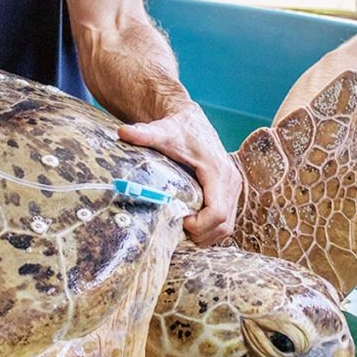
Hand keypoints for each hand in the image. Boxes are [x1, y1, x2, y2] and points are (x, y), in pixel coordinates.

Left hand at [118, 103, 242, 244]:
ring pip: (227, 226)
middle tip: (178, 229)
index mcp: (217, 171)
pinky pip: (227, 220)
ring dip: (207, 235)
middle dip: (201, 234)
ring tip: (184, 228)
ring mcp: (234, 187)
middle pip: (223, 224)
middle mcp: (231, 181)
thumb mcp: (162, 132)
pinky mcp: (232, 191)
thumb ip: (145, 134)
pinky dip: (211, 229)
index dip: (199, 226)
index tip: (180, 223)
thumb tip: (122, 132)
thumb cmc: (178, 129)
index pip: (217, 212)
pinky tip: (192, 224)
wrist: (192, 121)